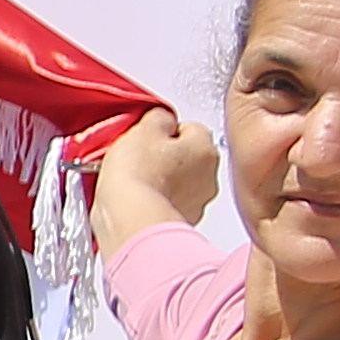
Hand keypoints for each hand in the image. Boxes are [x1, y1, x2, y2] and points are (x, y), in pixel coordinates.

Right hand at [96, 104, 219, 238]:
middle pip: (189, 157)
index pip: (189, 128)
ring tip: (137, 184)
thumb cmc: (138, 174)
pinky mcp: (181, 222)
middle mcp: (209, 176)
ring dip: (163, 182)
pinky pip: (170, 205)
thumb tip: (161, 120)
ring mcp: (197, 203)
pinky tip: (138, 202)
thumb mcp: (144, 128)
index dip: (164, 131)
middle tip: (140, 160)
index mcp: (205, 147)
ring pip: (181, 184)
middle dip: (167, 158)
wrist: (129, 217)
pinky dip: (156, 203)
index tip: (147, 137)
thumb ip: (159, 117)